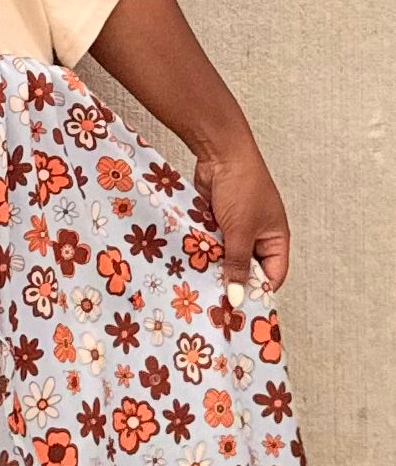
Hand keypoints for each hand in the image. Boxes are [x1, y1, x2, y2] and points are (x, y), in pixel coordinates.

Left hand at [192, 136, 289, 304]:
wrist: (221, 154)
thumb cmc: (242, 187)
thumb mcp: (240, 232)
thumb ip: (237, 265)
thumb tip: (237, 297)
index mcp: (276, 238)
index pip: (273, 275)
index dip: (258, 292)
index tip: (240, 311)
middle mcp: (259, 235)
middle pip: (248, 269)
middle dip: (233, 283)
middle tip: (215, 304)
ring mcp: (237, 228)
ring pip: (226, 258)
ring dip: (215, 268)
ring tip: (199, 290)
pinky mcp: (217, 223)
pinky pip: (211, 246)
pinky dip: (203, 254)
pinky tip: (190, 268)